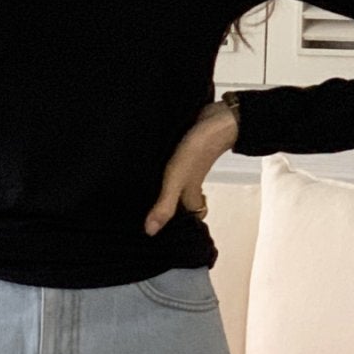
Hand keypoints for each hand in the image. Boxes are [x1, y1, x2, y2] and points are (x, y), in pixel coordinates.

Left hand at [144, 102, 238, 234]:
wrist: (216, 120)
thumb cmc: (197, 153)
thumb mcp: (177, 181)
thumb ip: (165, 204)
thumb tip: (150, 232)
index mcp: (190, 195)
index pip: (188, 218)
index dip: (177, 226)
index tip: (159, 231)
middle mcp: (190, 184)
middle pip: (180, 201)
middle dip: (166, 207)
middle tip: (141, 212)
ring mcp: (187, 168)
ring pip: (175, 183)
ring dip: (161, 187)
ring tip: (137, 192)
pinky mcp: (183, 152)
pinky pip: (172, 166)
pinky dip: (161, 169)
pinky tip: (146, 168)